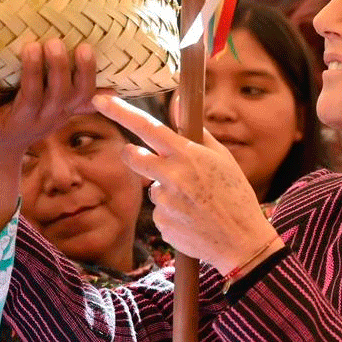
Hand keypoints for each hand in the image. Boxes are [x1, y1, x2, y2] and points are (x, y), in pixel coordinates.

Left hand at [0, 39, 96, 247]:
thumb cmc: (23, 121)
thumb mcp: (53, 112)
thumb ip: (76, 100)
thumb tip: (113, 89)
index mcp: (61, 111)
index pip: (83, 94)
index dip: (86, 72)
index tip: (84, 47)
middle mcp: (44, 119)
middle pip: (58, 95)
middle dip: (59, 68)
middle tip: (54, 42)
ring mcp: (19, 127)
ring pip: (30, 100)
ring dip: (32, 73)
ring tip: (30, 47)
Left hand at [93, 95, 281, 273]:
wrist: (242, 242)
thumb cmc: (236, 195)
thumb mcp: (222, 157)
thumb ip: (195, 131)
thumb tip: (176, 102)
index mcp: (187, 155)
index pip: (147, 126)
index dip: (120, 111)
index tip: (100, 100)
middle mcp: (171, 176)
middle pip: (132, 156)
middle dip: (133, 154)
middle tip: (152, 162)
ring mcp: (164, 202)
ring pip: (152, 188)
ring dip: (166, 191)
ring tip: (195, 202)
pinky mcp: (161, 224)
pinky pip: (159, 212)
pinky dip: (171, 213)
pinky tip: (192, 219)